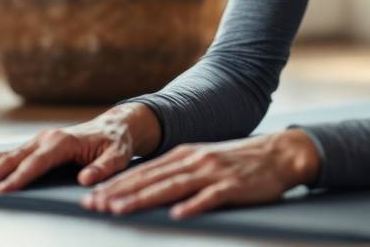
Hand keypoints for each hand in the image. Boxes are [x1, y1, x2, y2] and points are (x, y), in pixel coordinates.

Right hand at [0, 102, 159, 193]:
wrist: (114, 127)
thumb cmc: (116, 144)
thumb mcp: (118, 156)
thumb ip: (104, 168)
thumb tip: (86, 179)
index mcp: (63, 141)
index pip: (38, 162)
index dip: (19, 176)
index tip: (1, 191)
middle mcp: (45, 139)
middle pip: (12, 158)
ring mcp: (36, 141)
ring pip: (1, 157)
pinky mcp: (32, 147)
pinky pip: (3, 157)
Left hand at [79, 128, 320, 219]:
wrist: (278, 154)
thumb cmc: (238, 163)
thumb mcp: (203, 161)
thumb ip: (177, 173)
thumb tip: (145, 188)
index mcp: (185, 154)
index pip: (144, 171)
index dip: (116, 184)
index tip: (92, 197)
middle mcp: (194, 160)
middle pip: (150, 179)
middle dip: (119, 192)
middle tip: (93, 205)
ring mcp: (213, 172)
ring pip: (172, 187)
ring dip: (144, 198)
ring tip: (120, 209)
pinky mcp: (232, 186)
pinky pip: (209, 197)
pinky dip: (192, 205)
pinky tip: (177, 214)